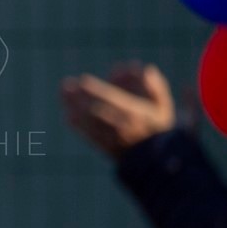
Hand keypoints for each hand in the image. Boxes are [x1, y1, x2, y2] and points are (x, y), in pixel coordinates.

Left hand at [60, 62, 175, 157]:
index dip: (96, 90)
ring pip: (91, 124)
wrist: (158, 158)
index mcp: (136, 115)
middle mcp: (122, 128)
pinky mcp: (107, 149)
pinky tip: (68, 116)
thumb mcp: (163, 105)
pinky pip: (91, 137)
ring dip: (75, 108)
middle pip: (96, 111)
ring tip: (63, 93)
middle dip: (80, 98)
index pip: (112, 100)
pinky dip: (79, 127)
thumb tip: (144, 68)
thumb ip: (154, 86)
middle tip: (66, 85)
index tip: (83, 80)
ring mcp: (113, 140)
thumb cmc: (158, 125)